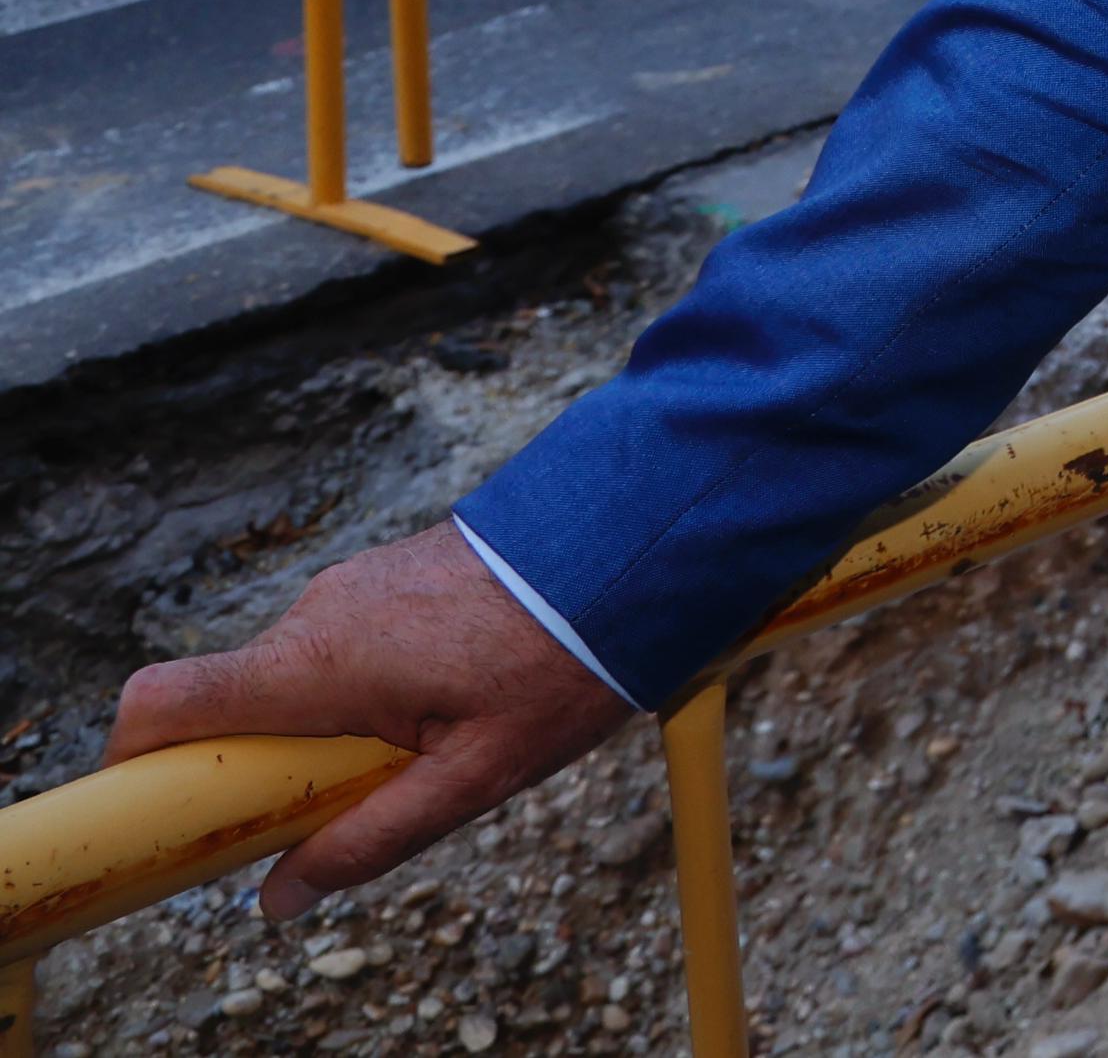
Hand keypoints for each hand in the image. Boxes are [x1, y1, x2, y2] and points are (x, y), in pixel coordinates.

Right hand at [108, 525, 634, 919]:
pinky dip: (373, 689)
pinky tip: (458, 696)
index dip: (137, 767)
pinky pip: (346, 651)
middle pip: (238, 711)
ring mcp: (350, 587)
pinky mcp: (387, 577)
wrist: (638, 543)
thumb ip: (374, 837)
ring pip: (301, 685)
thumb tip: (281, 896)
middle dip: (277, 768)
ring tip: (443, 736)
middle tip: (368, 792)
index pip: (161, 704)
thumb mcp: (478, 775)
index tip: (177, 819)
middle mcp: (314, 616)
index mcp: (314, 663)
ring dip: (339, 730)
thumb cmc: (562, 658)